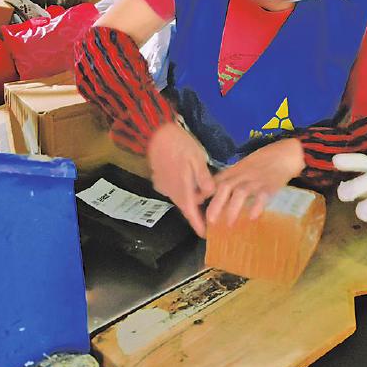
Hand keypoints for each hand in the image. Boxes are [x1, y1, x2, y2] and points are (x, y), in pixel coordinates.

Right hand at [146, 121, 215, 236]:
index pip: (191, 213)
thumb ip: (204, 179)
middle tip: (210, 211)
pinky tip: (189, 179)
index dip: (198, 225)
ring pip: (179, 196)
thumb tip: (211, 195)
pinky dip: (182, 187)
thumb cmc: (180, 144)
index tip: (205, 234)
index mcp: (181, 189)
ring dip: (190, 197)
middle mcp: (170, 191)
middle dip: (196, 210)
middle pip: (185, 205)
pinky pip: (173, 188)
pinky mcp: (158, 178)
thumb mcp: (197, 159)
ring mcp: (162, 185)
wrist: (155, 132)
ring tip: (202, 193)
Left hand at [207, 138, 304, 226]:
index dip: (205, 192)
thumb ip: (231, 177)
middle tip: (210, 221)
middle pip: (226, 187)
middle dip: (216, 204)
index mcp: (236, 170)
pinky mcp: (271, 185)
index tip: (195, 203)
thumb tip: (214, 190)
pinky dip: (257, 206)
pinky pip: (263, 195)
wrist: (286, 152)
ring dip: (233, 208)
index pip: (217, 180)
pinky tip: (253, 217)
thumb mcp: (245, 165)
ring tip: (229, 224)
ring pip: (241, 192)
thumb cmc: (265, 160)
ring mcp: (256, 180)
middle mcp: (243, 175)